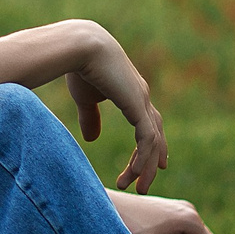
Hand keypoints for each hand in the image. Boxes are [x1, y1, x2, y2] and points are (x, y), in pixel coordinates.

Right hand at [64, 22, 167, 191]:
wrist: (80, 47)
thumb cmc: (79, 67)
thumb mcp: (85, 98)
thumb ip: (91, 117)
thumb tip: (92, 138)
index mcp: (130, 92)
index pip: (147, 121)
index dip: (149, 142)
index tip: (149, 163)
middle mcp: (141, 96)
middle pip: (155, 132)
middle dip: (153, 157)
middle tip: (149, 179)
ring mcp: (142, 100)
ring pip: (152, 140)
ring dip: (145, 166)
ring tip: (136, 186)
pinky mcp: (137, 105)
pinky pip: (146, 139)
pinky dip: (142, 158)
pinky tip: (136, 173)